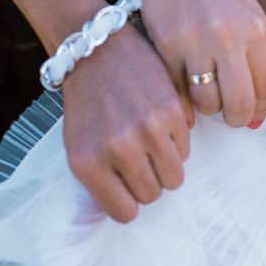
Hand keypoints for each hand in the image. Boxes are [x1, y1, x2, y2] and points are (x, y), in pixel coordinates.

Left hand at [63, 25, 187, 222]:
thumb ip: (99, 182)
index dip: (129, 202)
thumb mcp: (78, 146)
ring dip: (167, 166)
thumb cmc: (88, 104)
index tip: (128, 189)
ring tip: (153, 146)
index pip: (124, 212)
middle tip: (141, 163)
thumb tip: (129, 210)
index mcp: (88, 162)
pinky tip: (161, 124)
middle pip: (152, 194)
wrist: (101, 54)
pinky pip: (187, 148)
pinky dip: (177, 142)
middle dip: (149, 182)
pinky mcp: (174, 111)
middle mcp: (119, 148)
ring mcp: (149, 129)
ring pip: (175, 176)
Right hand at [125, 0, 265, 128]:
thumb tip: (258, 103)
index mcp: (256, 27)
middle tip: (234, 118)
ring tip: (209, 97)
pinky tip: (187, 88)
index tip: (255, 114)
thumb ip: (256, 53)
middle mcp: (229, 36)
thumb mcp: (247, 9)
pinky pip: (178, 91)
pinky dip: (184, 98)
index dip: (261, 108)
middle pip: (240, 103)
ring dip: (210, 109)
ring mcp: (195, 42)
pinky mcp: (165, 46)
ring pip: (208, 103)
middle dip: (239, 119)